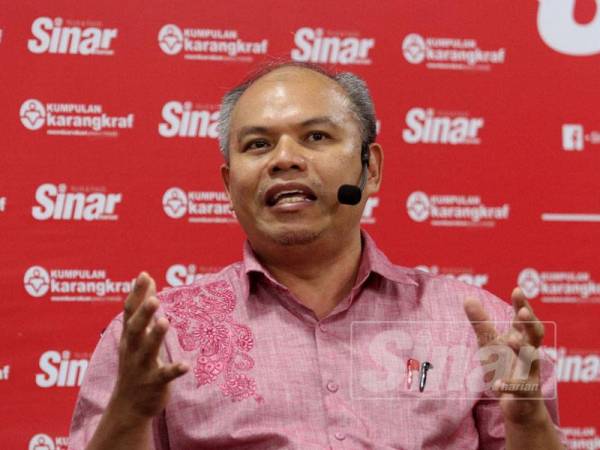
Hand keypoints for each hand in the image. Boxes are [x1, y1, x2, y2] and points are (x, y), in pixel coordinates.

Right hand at [110, 272, 188, 422]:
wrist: (128, 406)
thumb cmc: (134, 362)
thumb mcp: (136, 334)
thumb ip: (142, 306)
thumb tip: (145, 277)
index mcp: (129, 336)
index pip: (130, 312)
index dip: (136, 294)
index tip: (144, 275)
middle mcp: (132, 349)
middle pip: (135, 329)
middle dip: (143, 314)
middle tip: (154, 299)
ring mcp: (141, 367)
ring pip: (147, 350)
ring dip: (156, 337)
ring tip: (165, 322)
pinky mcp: (153, 383)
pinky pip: (164, 376)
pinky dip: (174, 370)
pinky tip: (186, 365)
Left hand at [464, 288, 547, 425]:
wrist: (518, 403)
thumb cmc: (505, 366)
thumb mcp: (490, 343)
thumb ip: (481, 322)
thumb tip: (468, 297)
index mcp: (521, 337)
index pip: (523, 319)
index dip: (522, 304)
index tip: (517, 290)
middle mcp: (529, 352)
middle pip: (535, 335)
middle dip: (530, 323)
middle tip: (522, 312)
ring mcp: (529, 372)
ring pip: (531, 360)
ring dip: (522, 349)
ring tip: (513, 340)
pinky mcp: (524, 392)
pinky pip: (518, 389)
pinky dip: (508, 385)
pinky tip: (498, 384)